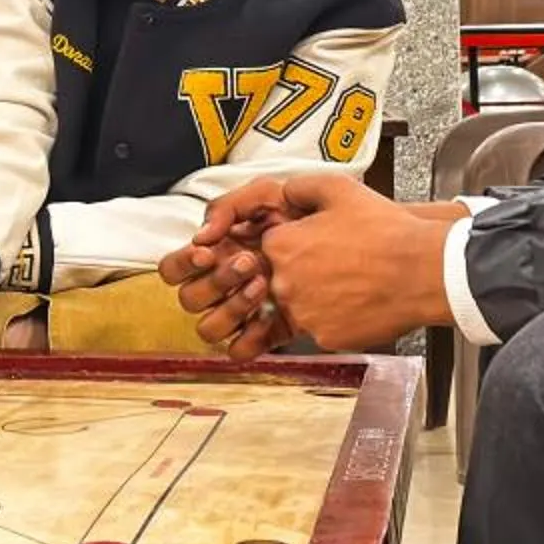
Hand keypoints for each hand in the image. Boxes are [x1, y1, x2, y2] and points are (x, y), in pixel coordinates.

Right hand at [162, 178, 303, 359]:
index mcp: (223, 250)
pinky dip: (249, 338)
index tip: (208, 252)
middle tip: (249, 262)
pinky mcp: (271, 333)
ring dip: (231, 308)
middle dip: (217, 280)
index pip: (176, 267)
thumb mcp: (273, 193)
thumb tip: (203, 236)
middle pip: (190, 298)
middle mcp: (230, 282)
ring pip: (210, 328)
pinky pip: (241, 350)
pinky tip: (270, 316)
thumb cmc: (321, 218)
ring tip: (263, 286)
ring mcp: (248, 310)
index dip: (183, 263)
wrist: (367, 251)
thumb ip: (230, 204)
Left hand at [252, 178, 456, 352]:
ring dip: (320, 295)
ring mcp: (303, 314)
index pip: (273, 244)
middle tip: (340, 261)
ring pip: (302, 304)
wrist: (422, 271)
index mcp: (283, 246)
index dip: (299, 241)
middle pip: (283, 276)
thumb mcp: (339, 188)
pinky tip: (359, 300)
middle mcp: (285, 283)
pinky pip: (322, 326)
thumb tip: (286, 193)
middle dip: (306, 269)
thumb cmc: (387, 232)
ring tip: (354, 280)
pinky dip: (337, 317)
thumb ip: (301, 187)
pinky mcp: (324, 338)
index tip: (319, 241)